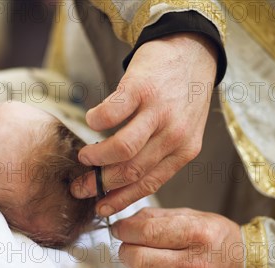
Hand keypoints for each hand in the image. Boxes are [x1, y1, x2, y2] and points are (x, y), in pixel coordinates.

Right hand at [71, 33, 216, 216]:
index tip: (101, 209)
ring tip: (84, 156)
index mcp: (184, 150)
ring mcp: (158, 111)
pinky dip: (95, 121)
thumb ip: (161, 155)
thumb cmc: (183, 94)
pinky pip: (111, 113)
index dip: (121, 200)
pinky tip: (91, 120)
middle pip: (131, 170)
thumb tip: (124, 182)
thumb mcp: (184, 131)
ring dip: (97, 157)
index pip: (149, 184)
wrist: (193, 51)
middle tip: (81, 187)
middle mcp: (174, 134)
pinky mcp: (141, 87)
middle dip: (100, 184)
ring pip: (122, 149)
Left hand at [111, 208, 243, 267]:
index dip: (125, 230)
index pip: (147, 232)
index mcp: (199, 235)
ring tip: (142, 265)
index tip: (121, 229)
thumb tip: (125, 224)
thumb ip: (157, 217)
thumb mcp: (193, 216)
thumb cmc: (217, 239)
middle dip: (126, 251)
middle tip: (129, 246)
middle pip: (139, 261)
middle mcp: (198, 266)